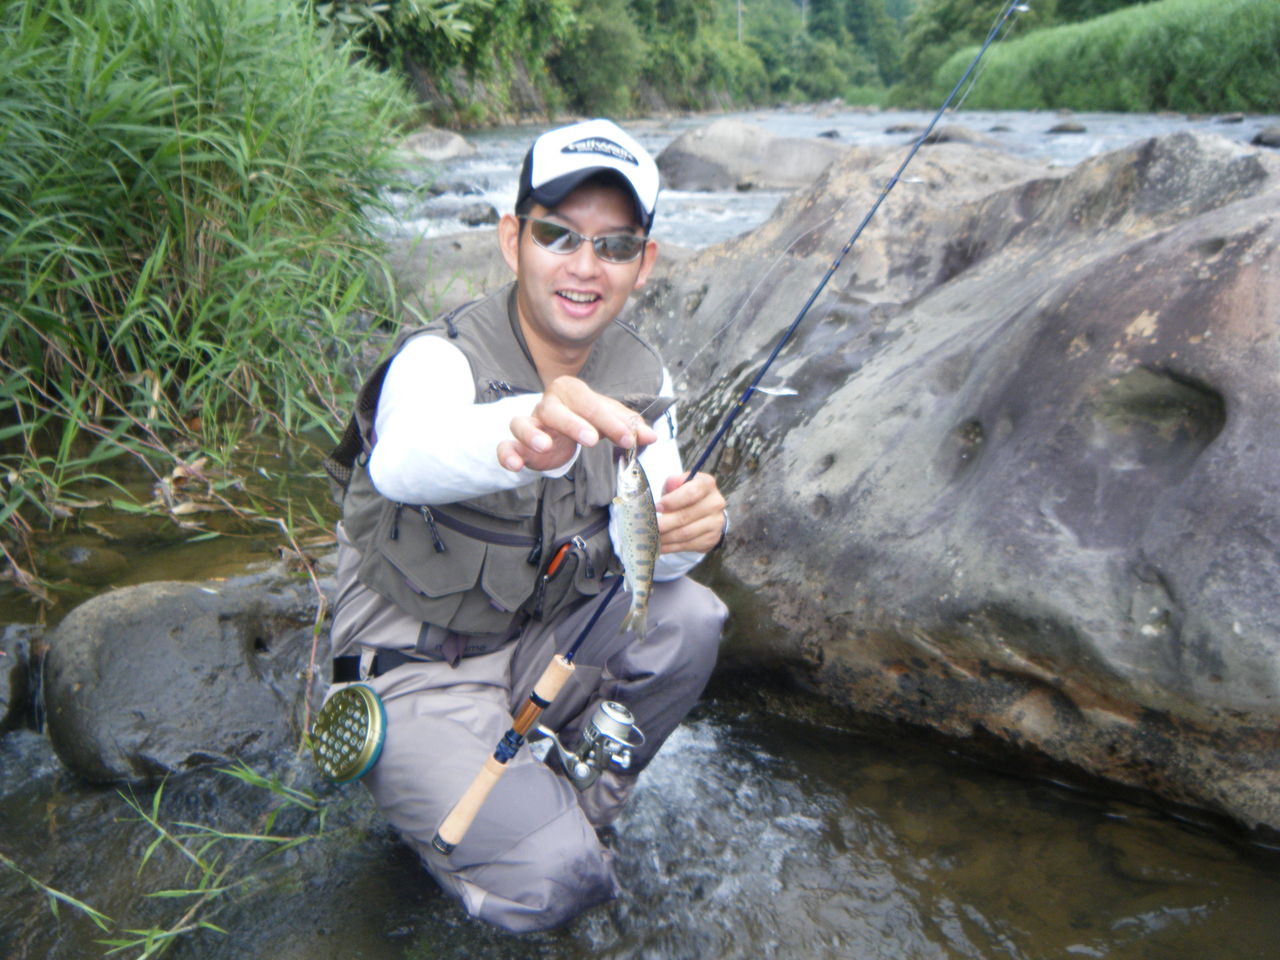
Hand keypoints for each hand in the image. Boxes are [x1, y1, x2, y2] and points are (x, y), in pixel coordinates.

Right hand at [497, 376, 657, 472]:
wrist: (557, 429)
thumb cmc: (585, 419)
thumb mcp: (610, 421)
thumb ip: (629, 427)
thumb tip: (651, 436)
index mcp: (572, 391)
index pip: (591, 403)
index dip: (611, 422)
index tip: (629, 440)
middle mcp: (547, 403)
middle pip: (556, 409)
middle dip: (573, 423)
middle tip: (592, 440)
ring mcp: (529, 422)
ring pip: (522, 422)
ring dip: (532, 434)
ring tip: (545, 446)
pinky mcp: (516, 444)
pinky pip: (505, 446)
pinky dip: (506, 454)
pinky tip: (515, 464)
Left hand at [656, 472, 725, 553]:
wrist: (705, 511)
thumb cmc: (686, 495)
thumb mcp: (679, 484)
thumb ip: (673, 483)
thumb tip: (670, 485)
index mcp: (707, 484)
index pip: (691, 492)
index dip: (672, 501)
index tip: (657, 507)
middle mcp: (715, 502)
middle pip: (686, 516)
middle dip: (665, 523)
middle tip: (649, 526)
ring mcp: (716, 522)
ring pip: (686, 533)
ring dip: (666, 537)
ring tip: (652, 537)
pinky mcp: (712, 538)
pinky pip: (688, 545)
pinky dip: (672, 547)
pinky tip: (661, 546)